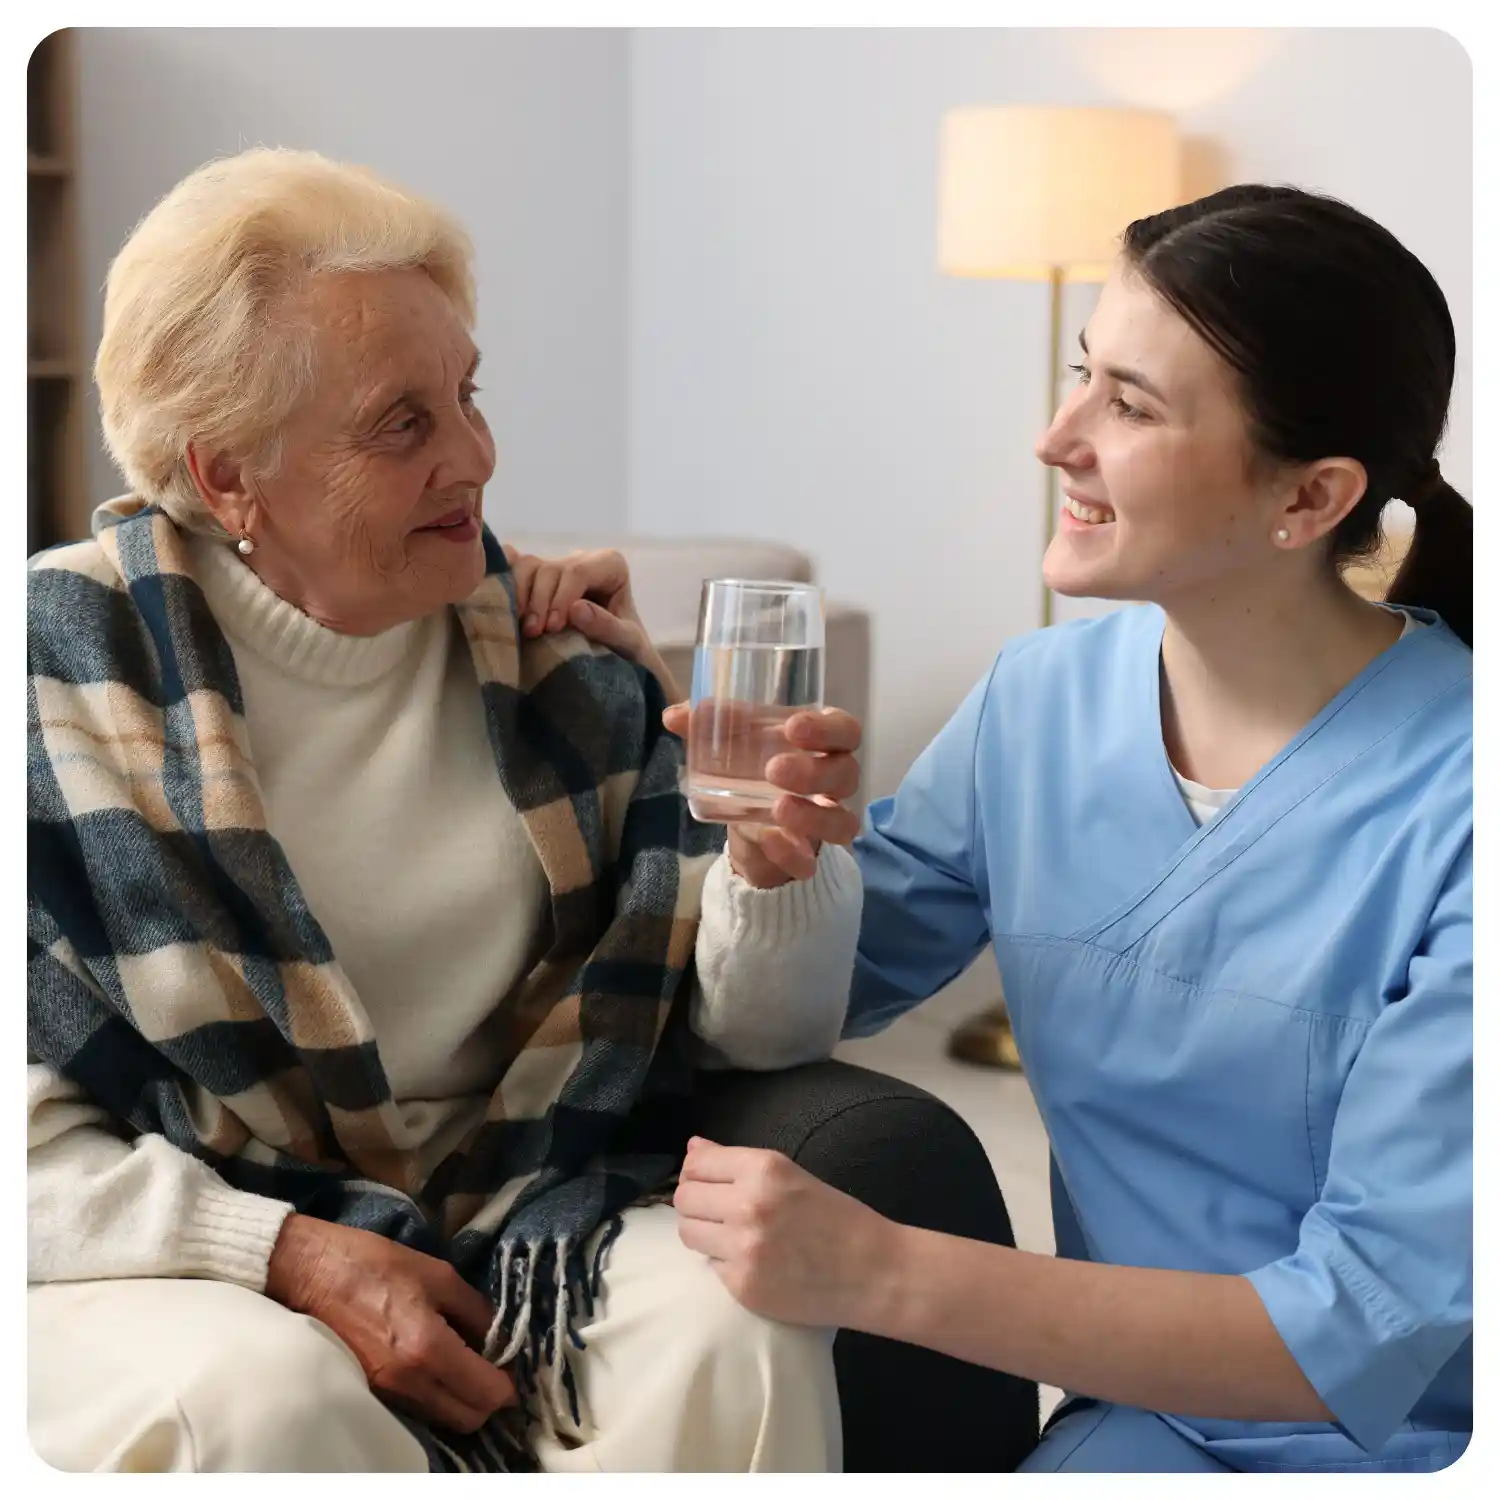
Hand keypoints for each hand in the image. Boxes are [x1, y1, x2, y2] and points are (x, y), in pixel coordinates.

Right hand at [264, 1213, 516, 1433]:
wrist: (311, 1273)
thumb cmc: (374, 1264)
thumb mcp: (439, 1275)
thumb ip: (476, 1310)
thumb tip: (501, 1335)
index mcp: (428, 1348)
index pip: (486, 1393)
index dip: (509, 1382)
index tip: (513, 1362)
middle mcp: (409, 1382)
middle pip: (468, 1419)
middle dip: (490, 1398)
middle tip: (495, 1366)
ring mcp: (387, 1393)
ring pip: (443, 1419)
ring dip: (464, 1401)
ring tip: (469, 1364)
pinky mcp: (372, 1391)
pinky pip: (418, 1410)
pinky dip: (437, 1398)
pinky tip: (440, 1367)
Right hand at [502, 545, 678, 698]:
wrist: (620, 657)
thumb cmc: (630, 649)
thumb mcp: (627, 642)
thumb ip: (608, 626)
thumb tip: (576, 608)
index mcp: (610, 565)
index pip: (578, 571)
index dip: (561, 597)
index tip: (554, 627)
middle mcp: (583, 559)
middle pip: (550, 568)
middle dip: (539, 601)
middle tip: (535, 634)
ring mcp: (559, 568)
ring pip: (528, 566)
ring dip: (520, 596)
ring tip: (524, 628)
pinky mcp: (540, 580)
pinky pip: (516, 571)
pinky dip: (507, 586)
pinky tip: (505, 608)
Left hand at [662, 702, 862, 887]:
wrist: (749, 826)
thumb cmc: (751, 768)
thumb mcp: (732, 745)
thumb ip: (705, 727)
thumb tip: (673, 714)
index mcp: (821, 744)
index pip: (845, 731)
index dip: (828, 729)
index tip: (794, 727)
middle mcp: (832, 781)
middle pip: (846, 773)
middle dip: (813, 771)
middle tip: (774, 769)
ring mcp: (824, 821)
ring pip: (842, 821)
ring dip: (812, 815)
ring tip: (778, 809)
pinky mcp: (806, 855)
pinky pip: (811, 860)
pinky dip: (792, 853)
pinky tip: (770, 839)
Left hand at [673, 1138, 897, 1329]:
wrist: (874, 1271)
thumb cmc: (836, 1217)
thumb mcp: (790, 1174)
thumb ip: (737, 1162)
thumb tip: (693, 1149)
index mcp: (762, 1169)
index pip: (696, 1164)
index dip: (698, 1173)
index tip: (709, 1182)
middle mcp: (747, 1205)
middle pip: (684, 1198)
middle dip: (697, 1203)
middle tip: (719, 1212)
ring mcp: (742, 1248)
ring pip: (688, 1233)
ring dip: (704, 1233)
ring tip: (732, 1236)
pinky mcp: (742, 1286)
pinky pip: (710, 1266)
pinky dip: (725, 1263)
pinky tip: (753, 1261)